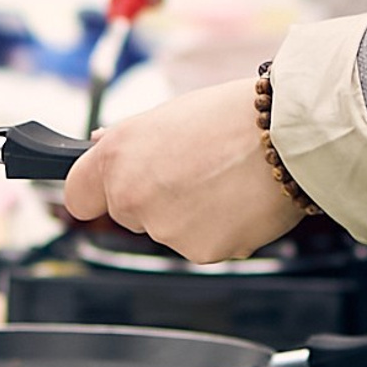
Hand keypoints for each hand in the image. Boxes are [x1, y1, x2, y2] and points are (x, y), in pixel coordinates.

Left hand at [62, 76, 303, 261]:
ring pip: (167, 229)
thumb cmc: (235, 116)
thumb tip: (102, 145)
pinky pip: (201, 244)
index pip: (78, 194)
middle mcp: (133, 196)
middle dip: (153, 197)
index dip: (95, 190)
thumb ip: (130, 139)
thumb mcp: (170, 114)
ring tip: (225, 179)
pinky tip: (239, 200)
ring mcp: (165, 229)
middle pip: (128, 212)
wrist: (288, 136)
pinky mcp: (199, 252)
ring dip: (189, 213)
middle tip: (193, 169)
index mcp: (118, 156)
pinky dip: (219, 228)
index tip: (105, 189)